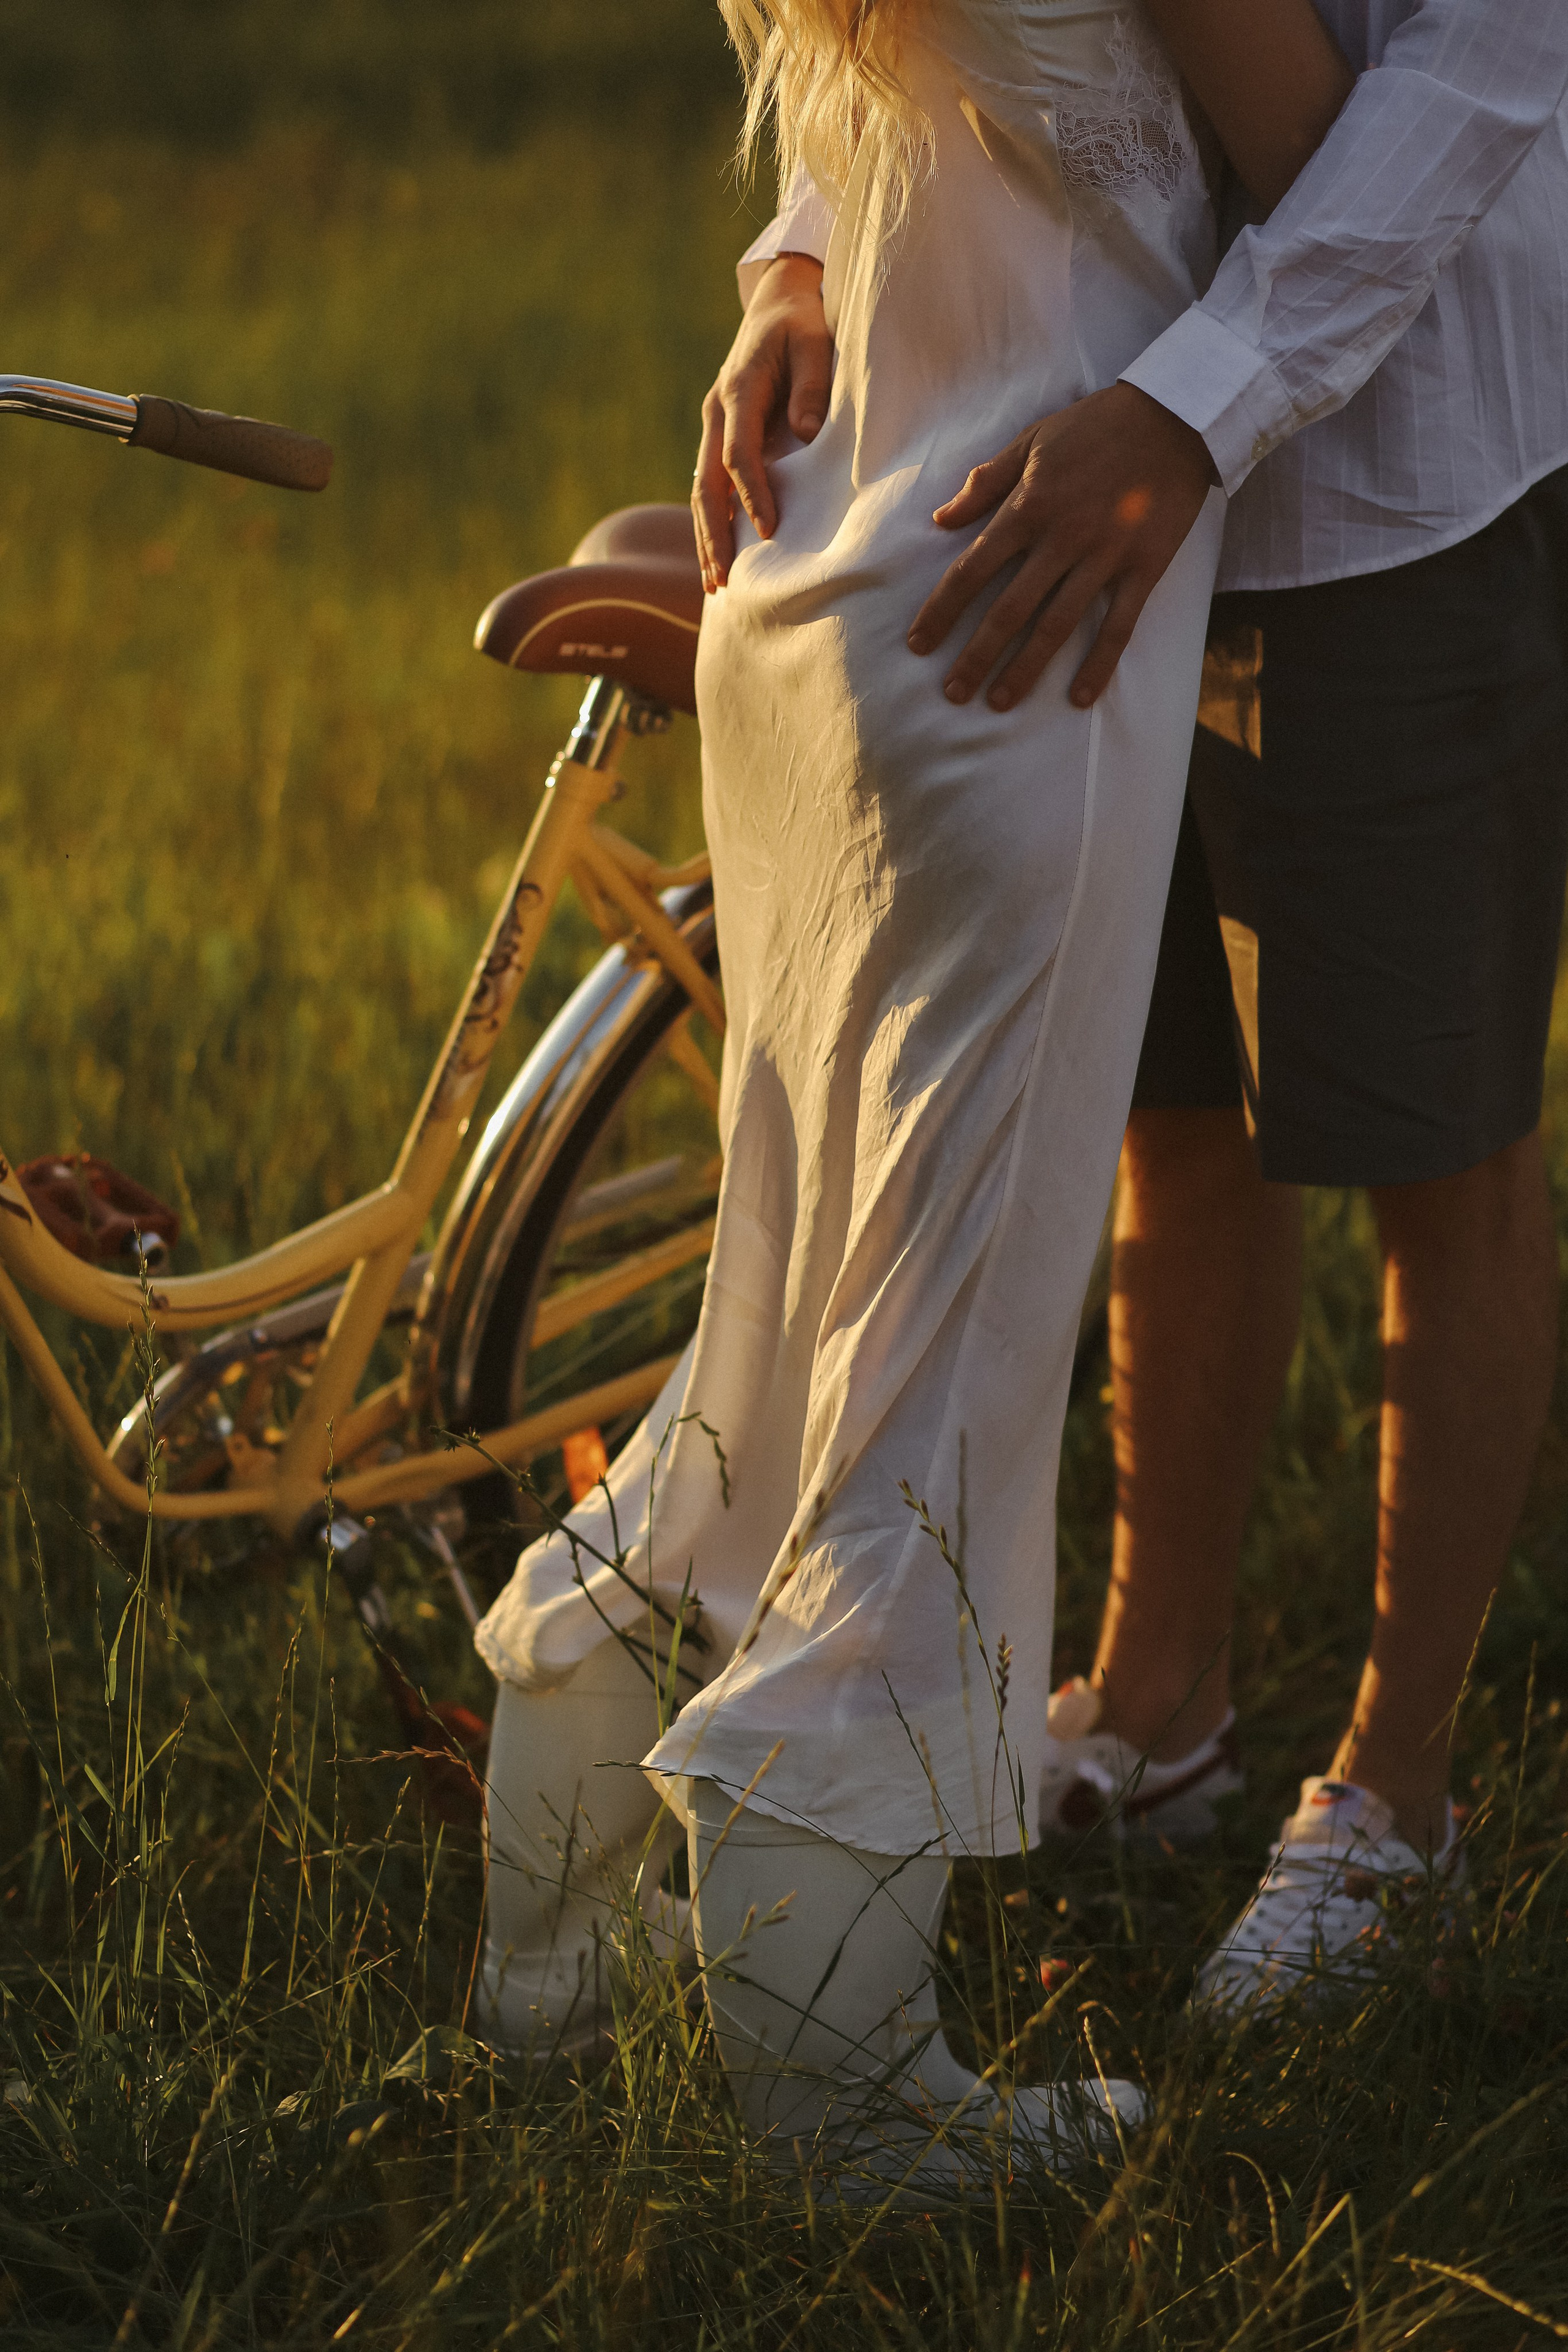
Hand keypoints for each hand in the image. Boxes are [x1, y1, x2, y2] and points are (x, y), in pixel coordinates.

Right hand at [692, 254, 831, 592]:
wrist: (779, 302)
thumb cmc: (803, 322)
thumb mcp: (815, 341)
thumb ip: (812, 385)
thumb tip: (804, 433)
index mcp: (738, 390)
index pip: (737, 453)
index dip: (751, 493)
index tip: (769, 529)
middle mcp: (717, 412)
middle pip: (707, 484)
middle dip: (713, 534)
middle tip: (721, 579)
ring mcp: (714, 425)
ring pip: (703, 491)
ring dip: (706, 539)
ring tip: (714, 584)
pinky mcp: (721, 436)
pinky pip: (712, 486)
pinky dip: (713, 523)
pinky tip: (719, 558)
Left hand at [906, 384, 1218, 709]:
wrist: (1177, 415)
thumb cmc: (1098, 426)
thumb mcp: (1033, 440)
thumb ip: (988, 482)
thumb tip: (941, 519)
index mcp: (1028, 507)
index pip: (971, 571)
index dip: (941, 611)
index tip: (920, 644)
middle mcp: (1062, 539)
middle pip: (1009, 611)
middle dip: (976, 656)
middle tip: (954, 693)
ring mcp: (1105, 557)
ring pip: (1057, 626)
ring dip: (1026, 669)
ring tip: (1000, 703)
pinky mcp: (1144, 568)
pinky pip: (1119, 626)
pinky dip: (1099, 664)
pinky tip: (1079, 698)